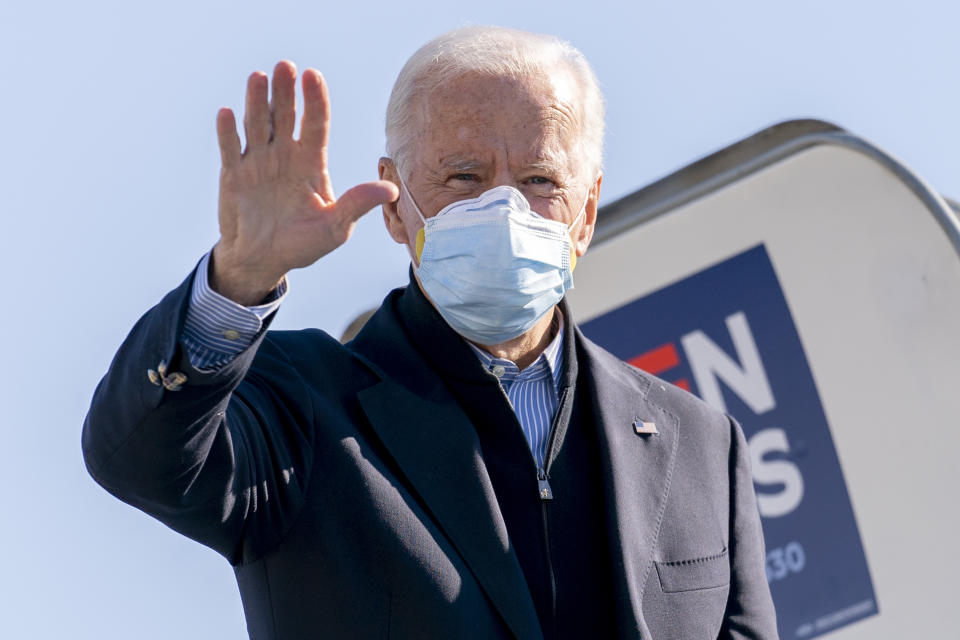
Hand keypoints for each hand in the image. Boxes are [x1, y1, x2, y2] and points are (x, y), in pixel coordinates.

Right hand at [211, 61, 398, 304]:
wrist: (264, 260)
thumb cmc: (304, 243)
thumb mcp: (337, 227)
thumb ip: (358, 204)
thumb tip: (391, 189)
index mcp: (312, 162)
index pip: (316, 124)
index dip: (315, 100)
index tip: (314, 76)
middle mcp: (285, 155)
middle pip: (286, 116)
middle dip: (286, 91)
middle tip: (286, 66)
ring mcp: (258, 162)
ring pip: (257, 124)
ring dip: (256, 101)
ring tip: (258, 77)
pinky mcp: (233, 174)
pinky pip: (230, 149)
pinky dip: (227, 132)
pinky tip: (227, 114)